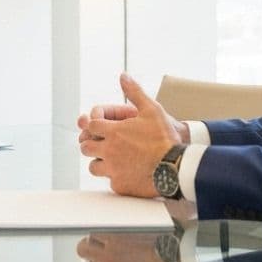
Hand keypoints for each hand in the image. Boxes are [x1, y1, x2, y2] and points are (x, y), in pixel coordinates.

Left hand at [79, 74, 183, 197]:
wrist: (176, 167)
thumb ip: (135, 92)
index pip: (91, 125)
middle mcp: (109, 150)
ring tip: (110, 159)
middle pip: (85, 146)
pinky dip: (115, 177)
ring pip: (93, 166)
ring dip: (99, 161)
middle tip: (101, 143)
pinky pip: (109, 181)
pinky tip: (125, 173)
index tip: (102, 126)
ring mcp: (113, 169)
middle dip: (91, 142)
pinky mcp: (120, 185)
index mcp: (114, 132)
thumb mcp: (152, 109)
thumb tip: (123, 76)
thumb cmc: (165, 138)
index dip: (95, 124)